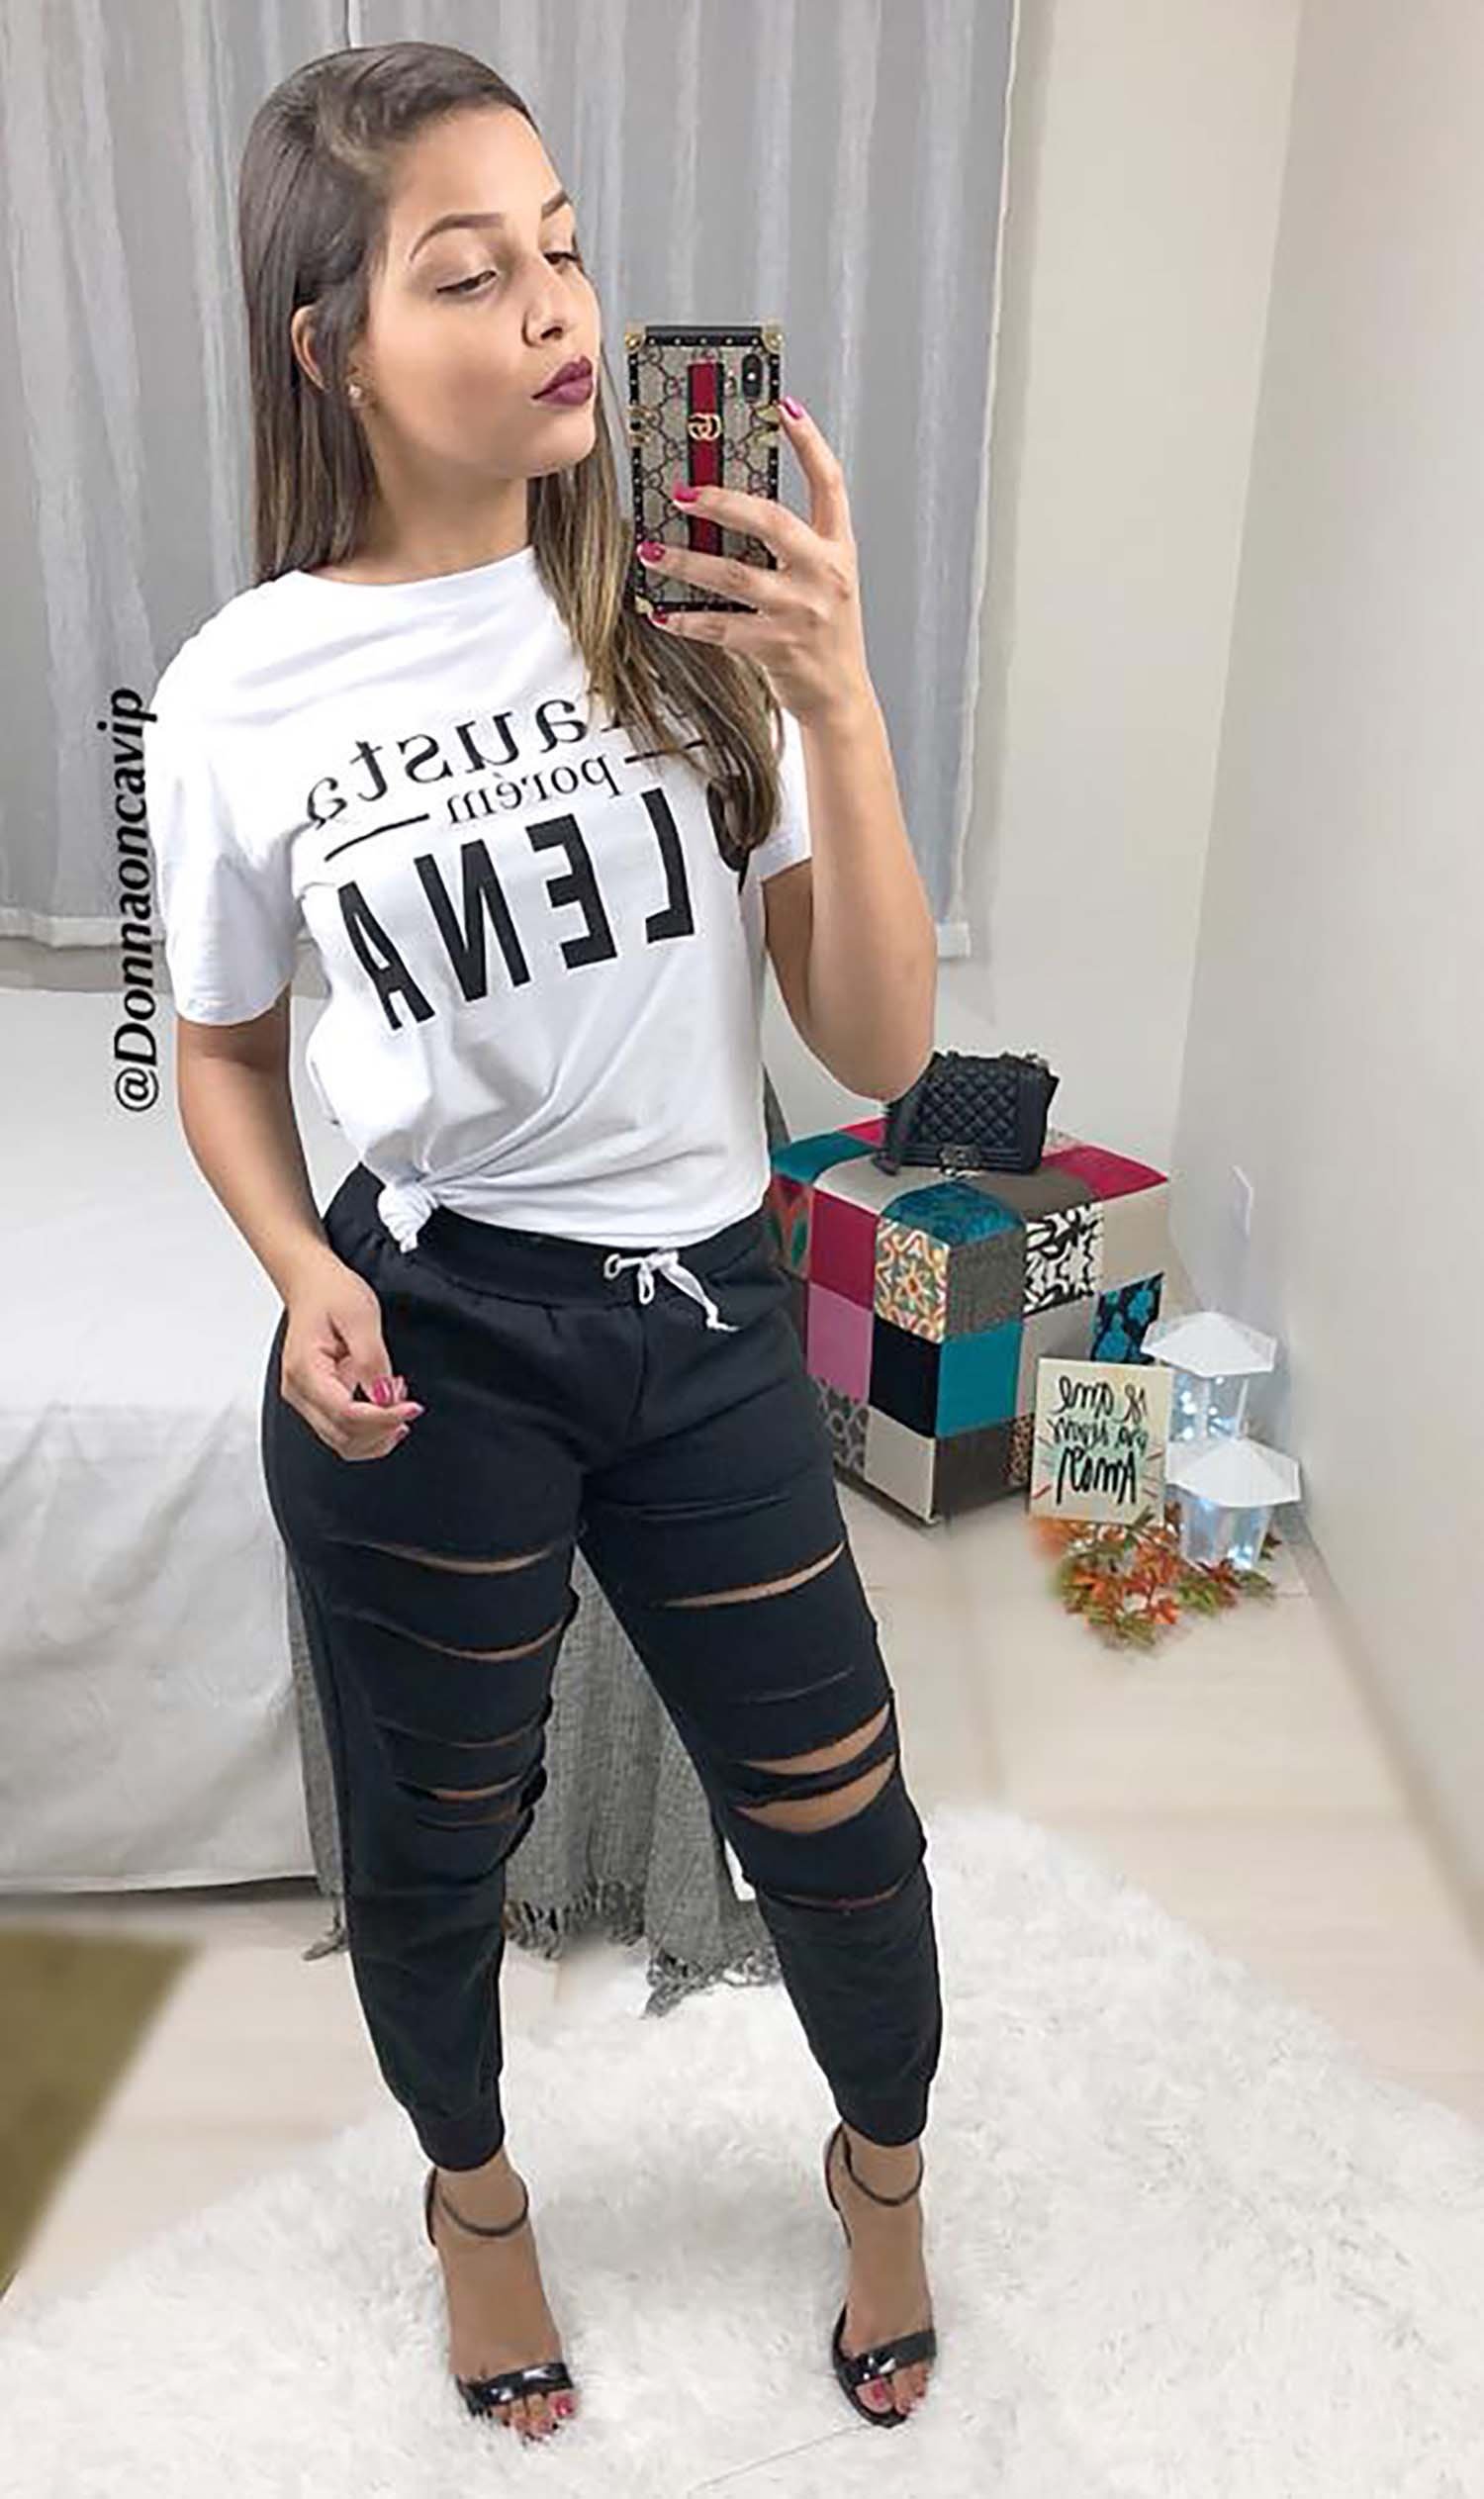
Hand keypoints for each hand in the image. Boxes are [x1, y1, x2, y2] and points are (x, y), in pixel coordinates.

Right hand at [280, 1260, 423, 1460]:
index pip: (345, 1413)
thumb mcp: (360, 1315)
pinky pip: (342, 1430)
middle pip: (342, 1436)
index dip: (383, 1418)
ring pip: (342, 1441)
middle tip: (408, 1403)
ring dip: (376, 1433)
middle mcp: (299, 1390)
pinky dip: (368, 1429)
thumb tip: (384, 1397)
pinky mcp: (316, 1400)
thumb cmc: (331, 1293)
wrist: (312, 1283)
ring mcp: (305, 1398)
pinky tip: (386, 1410)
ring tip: (398, 1404)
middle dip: (382, 1428)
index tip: (411, 1407)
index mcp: (305, 1369)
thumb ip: (372, 1359)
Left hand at [638, 399, 872, 725]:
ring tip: (652, 552)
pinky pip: (721, 627)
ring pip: (733, 576)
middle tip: (681, 492)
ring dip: (686, 562)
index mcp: (839, 548)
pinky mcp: (777, 646)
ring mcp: (801, 611)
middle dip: (721, 501)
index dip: (808, 442)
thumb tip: (731, 511)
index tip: (782, 406)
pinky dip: (686, 619)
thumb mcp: (825, 580)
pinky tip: (661, 611)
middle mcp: (824, 574)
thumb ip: (793, 545)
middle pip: (770, 521)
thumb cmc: (826, 633)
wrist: (841, 697)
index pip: (829, 483)